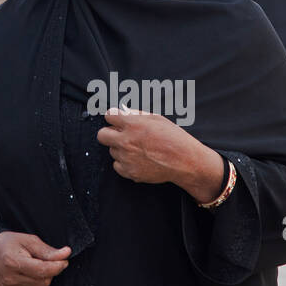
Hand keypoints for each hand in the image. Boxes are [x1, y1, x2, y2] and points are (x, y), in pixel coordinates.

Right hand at [0, 231, 69, 285]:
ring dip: (44, 280)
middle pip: (44, 281)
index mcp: (12, 262)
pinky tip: (29, 277)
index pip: (42, 270)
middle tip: (43, 261)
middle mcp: (9, 279)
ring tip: (34, 268)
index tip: (64, 260)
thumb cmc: (9, 245)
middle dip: (50, 271)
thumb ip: (48, 250)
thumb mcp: (28, 241)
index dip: (58, 266)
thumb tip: (66, 253)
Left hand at [97, 107, 225, 203]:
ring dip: (120, 148)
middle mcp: (126, 141)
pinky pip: (117, 165)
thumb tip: (123, 112)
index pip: (109, 116)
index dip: (113, 117)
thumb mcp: (157, 119)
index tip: (117, 120)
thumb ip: (137, 115)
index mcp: (133, 124)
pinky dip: (124, 163)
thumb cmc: (174, 138)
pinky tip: (136, 159)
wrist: (184, 161)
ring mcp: (127, 158)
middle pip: (101, 135)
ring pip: (111, 151)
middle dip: (108, 133)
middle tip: (119, 134)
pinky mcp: (130, 172)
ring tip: (136, 149)